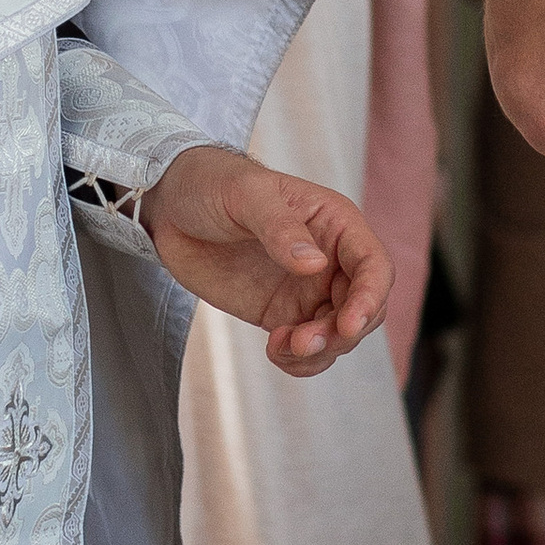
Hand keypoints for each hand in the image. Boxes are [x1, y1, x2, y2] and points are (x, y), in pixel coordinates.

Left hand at [142, 143, 391, 371]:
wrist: (170, 207)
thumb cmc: (212, 184)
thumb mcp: (245, 195)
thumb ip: (280, 228)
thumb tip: (316, 265)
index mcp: (334, 223)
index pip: (373, 264)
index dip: (370, 296)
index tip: (347, 325)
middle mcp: (330, 260)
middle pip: (364, 307)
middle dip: (341, 333)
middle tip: (302, 341)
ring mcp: (308, 290)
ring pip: (338, 335)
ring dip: (320, 352)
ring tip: (281, 346)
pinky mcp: (282, 314)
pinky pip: (307, 348)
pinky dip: (300, 361)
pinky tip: (275, 350)